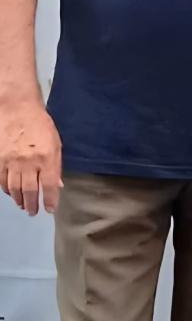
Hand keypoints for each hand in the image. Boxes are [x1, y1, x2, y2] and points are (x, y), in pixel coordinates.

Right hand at [1, 101, 61, 216]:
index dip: (50, 200)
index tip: (50, 210)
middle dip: (33, 204)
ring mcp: (11, 161)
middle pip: (30, 190)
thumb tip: (58, 185)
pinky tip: (11, 193)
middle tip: (33, 212)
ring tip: (23, 205)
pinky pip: (1, 179)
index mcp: (47, 158)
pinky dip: (6, 189)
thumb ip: (56, 165)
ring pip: (14, 187)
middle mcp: (29, 162)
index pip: (49, 186)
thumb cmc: (40, 125)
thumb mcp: (56, 143)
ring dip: (19, 199)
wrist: (16, 108)